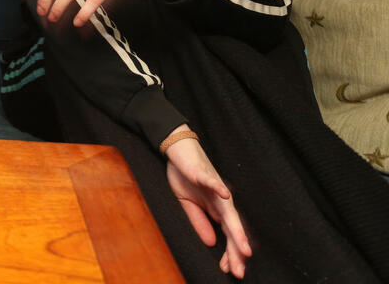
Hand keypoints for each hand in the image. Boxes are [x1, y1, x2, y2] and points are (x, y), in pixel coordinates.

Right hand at [165, 130, 251, 277]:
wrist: (178, 150)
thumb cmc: (185, 176)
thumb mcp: (188, 204)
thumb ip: (200, 222)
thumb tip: (211, 243)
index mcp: (217, 209)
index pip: (227, 235)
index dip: (229, 253)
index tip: (230, 270)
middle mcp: (222, 201)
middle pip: (232, 229)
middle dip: (236, 250)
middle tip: (240, 271)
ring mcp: (216, 188)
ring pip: (228, 212)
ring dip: (236, 230)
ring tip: (243, 248)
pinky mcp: (205, 174)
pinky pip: (214, 183)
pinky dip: (219, 189)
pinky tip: (225, 196)